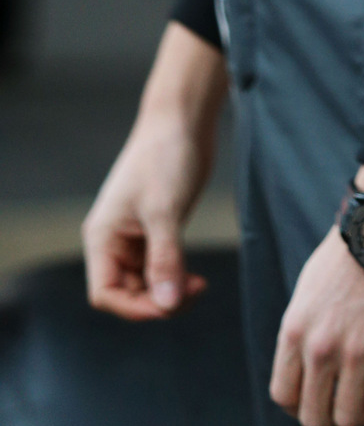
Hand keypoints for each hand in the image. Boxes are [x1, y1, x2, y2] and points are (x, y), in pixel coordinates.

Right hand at [83, 21, 227, 319]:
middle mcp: (114, 240)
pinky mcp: (157, 229)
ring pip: (146, 283)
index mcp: (102, 237)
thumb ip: (165, 259)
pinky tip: (196, 277)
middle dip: (157, 301)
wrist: (183, 118)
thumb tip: (168, 304)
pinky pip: (160, 268)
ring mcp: (136, 236)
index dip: (134, 307)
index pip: (105, 293)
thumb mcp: (164, 211)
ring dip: (169, 292)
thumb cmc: (166, 156)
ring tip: (199, 285)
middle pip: (127, 293)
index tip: (169, 304)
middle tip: (194, 292)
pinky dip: (176, 277)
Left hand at [269, 221, 363, 425]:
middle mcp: (320, 348)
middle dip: (332, 417)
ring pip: (351, 417)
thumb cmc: (351, 254)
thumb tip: (307, 365)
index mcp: (295, 331)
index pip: (283, 395)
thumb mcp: (309, 291)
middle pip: (314, 417)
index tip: (322, 397)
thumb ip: (304, 331)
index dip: (301, 406)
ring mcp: (356, 352)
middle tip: (353, 401)